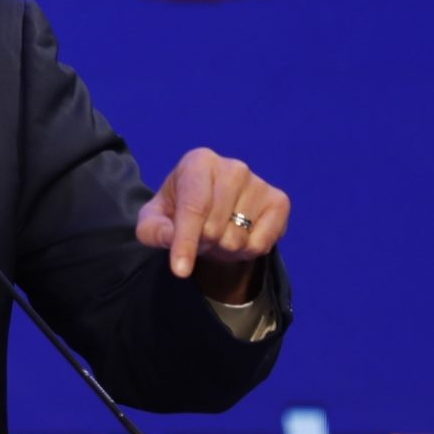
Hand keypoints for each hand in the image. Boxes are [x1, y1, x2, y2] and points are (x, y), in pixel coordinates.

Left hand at [135, 147, 289, 302]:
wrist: (211, 210)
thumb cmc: (177, 211)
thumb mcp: (154, 221)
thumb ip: (154, 230)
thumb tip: (171, 239)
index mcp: (198, 162)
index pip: (193, 208)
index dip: (185, 242)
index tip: (179, 271)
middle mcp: (232, 168)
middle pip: (214, 228)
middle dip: (201, 243)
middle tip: (198, 235)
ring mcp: (258, 183)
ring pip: (237, 240)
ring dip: (222, 249)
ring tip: (218, 234)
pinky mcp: (279, 202)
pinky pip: (261, 245)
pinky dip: (246, 252)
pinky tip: (239, 235)